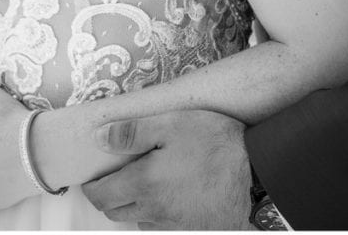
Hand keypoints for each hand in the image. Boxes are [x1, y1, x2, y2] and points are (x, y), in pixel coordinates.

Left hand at [82, 110, 253, 229]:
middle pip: (116, 213)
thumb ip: (130, 133)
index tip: (92, 177)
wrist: (256, 168)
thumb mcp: (169, 124)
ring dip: (136, 206)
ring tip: (148, 181)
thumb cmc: (212, 142)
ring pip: (139, 221)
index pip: (101, 197)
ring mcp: (175, 227)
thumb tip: (98, 138)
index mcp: (144, 184)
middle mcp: (154, 212)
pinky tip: (171, 194)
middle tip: (117, 175)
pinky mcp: (193, 232)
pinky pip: (164, 228)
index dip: (91, 187)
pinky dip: (159, 214)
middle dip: (110, 196)